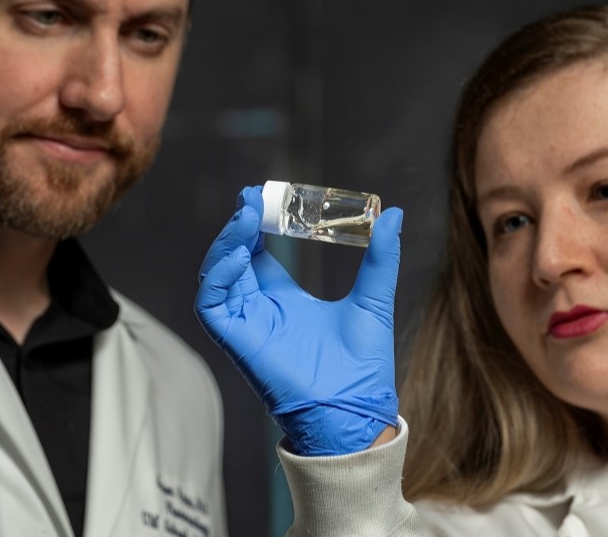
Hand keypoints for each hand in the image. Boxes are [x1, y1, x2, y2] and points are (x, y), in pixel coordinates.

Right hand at [195, 186, 402, 455]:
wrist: (355, 411)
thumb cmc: (363, 368)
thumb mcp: (374, 298)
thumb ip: (381, 257)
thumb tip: (395, 215)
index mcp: (285, 300)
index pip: (258, 253)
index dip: (257, 224)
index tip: (264, 196)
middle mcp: (260, 310)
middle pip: (234, 258)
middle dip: (238, 226)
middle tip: (252, 197)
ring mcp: (246, 325)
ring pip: (217, 275)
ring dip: (226, 243)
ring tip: (246, 216)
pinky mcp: (236, 341)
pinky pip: (212, 304)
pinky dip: (219, 276)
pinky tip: (240, 254)